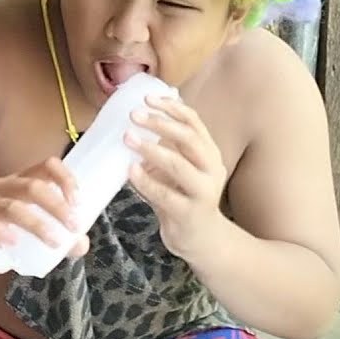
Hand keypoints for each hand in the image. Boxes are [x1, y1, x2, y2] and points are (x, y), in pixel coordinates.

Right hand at [0, 156, 88, 277]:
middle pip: (32, 187)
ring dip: (37, 224)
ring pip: (12, 207)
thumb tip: (82, 243)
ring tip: (54, 243)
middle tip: (74, 227)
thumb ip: (58, 237)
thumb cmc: (1, 236)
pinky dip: (0, 231)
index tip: (78, 202)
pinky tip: (13, 243)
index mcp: (20, 182)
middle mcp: (1, 187)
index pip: (45, 166)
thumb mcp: (32, 236)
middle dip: (57, 206)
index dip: (64, 178)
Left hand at [125, 95, 231, 259]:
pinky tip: (130, 171)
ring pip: (179, 165)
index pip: (194, 122)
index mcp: (209, 153)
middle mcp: (211, 169)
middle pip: (189, 139)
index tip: (147, 98)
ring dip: (151, 149)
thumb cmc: (185, 197)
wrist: (203, 239)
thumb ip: (169, 146)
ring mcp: (203, 192)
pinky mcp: (189, 213)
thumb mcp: (180, 167)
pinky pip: (166, 194)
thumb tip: (143, 114)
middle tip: (134, 115)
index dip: (172, 108)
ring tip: (128, 138)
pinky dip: (146, 181)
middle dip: (160, 123)